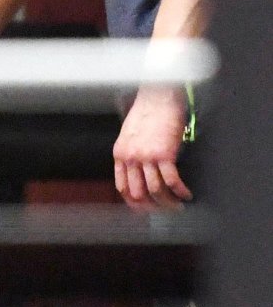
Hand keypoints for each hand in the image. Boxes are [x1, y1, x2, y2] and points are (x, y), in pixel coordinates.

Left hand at [113, 86, 191, 209]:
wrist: (159, 95)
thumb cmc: (148, 110)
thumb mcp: (130, 134)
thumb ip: (132, 153)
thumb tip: (140, 171)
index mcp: (120, 154)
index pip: (123, 188)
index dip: (135, 203)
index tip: (146, 209)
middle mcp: (131, 157)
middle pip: (139, 194)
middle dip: (153, 207)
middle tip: (165, 210)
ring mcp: (147, 157)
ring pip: (155, 191)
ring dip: (168, 203)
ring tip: (179, 205)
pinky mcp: (164, 153)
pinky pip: (172, 180)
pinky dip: (180, 192)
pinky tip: (186, 194)